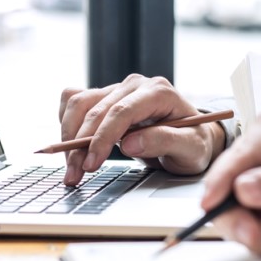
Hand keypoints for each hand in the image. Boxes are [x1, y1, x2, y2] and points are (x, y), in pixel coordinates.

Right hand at [58, 74, 224, 184]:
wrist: (190, 138)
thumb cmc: (193, 143)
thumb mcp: (190, 148)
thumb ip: (164, 142)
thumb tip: (130, 144)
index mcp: (158, 92)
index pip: (121, 112)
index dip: (102, 139)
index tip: (91, 164)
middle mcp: (135, 85)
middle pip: (96, 110)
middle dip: (80, 145)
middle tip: (74, 175)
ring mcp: (118, 88)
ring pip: (79, 103)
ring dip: (68, 135)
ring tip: (70, 167)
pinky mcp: (105, 96)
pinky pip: (74, 100)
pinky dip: (66, 120)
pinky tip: (70, 143)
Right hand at [201, 113, 260, 254]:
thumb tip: (244, 188)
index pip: (239, 153)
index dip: (223, 177)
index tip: (215, 200)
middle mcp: (259, 160)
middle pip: (223, 187)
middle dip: (234, 214)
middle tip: (252, 233)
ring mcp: (257, 191)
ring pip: (230, 215)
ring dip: (256, 231)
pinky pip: (247, 234)